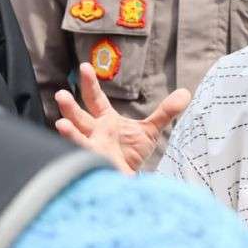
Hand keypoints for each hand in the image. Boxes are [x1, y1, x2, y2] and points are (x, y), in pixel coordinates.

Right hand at [53, 62, 190, 174]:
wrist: (130, 181)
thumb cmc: (132, 155)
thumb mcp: (150, 131)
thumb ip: (165, 112)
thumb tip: (186, 93)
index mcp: (104, 121)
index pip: (95, 99)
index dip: (89, 83)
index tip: (84, 66)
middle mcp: (95, 133)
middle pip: (79, 117)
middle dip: (69, 107)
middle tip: (61, 95)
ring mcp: (93, 150)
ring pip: (77, 140)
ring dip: (69, 133)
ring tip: (61, 124)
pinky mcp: (96, 166)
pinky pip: (86, 161)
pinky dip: (80, 157)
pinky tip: (76, 153)